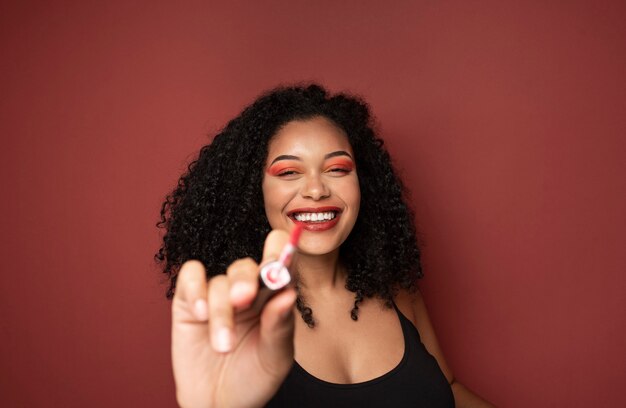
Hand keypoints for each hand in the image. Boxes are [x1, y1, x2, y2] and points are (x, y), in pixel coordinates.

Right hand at [171, 230, 296, 407]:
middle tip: (244, 299)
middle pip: (247, 267)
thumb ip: (280, 326)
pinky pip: (190, 276)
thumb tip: (287, 294)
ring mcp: (218, 294)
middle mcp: (247, 291)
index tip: (279, 260)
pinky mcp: (189, 301)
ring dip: (221, 311)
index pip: (281, 264)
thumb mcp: (275, 358)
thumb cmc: (253, 379)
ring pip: (220, 280)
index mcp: (274, 298)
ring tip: (223, 345)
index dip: (282, 254)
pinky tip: (201, 314)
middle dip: (245, 280)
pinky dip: (195, 289)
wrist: (217, 404)